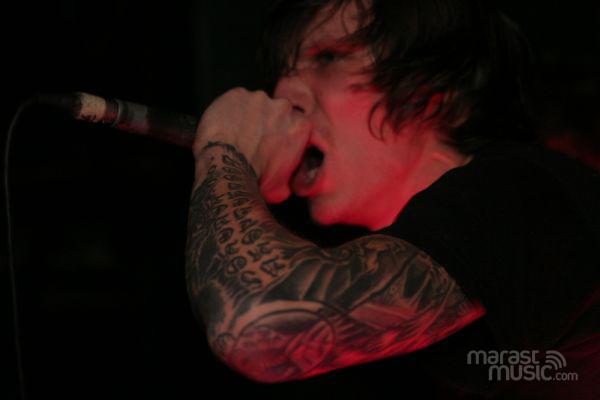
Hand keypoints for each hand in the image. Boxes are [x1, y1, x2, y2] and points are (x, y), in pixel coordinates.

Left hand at [194, 88, 310, 203]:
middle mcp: (283, 107)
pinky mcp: (236, 94)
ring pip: (255, 104)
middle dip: (268, 123)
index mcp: (300, 126)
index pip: (295, 125)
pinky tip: (226, 127)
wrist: (227, 168)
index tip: (273, 144)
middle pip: (277, 111)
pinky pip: (235, 100)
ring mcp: (259, 98)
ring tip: (237, 134)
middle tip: (254, 140)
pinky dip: (230, 110)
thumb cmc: (254, 179)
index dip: (283, 135)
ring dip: (249, 116)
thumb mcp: (282, 187)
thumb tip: (287, 184)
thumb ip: (290, 177)